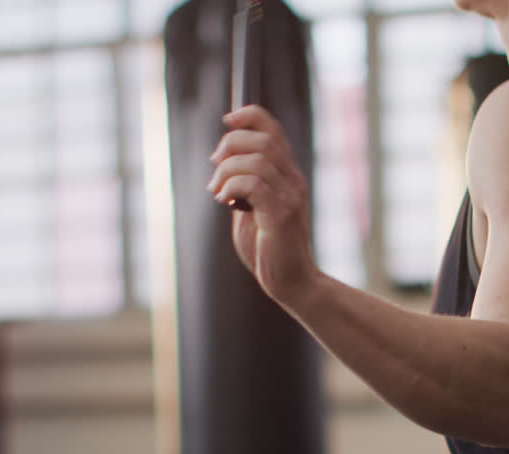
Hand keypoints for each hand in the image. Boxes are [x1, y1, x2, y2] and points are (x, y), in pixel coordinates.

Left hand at [207, 105, 316, 303]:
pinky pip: (254, 184)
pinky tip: (226, 202)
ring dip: (227, 171)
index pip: (273, 130)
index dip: (250, 116)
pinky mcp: (281, 215)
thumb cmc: (270, 249)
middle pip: (263, 140)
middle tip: (215, 167)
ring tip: (218, 192)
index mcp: (288, 175)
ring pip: (257, 159)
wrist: (292, 282)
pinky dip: (232, 187)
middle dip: (230, 145)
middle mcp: (293, 181)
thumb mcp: (253, 209)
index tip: (227, 121)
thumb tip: (223, 164)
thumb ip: (244, 186)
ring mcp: (290, 197)